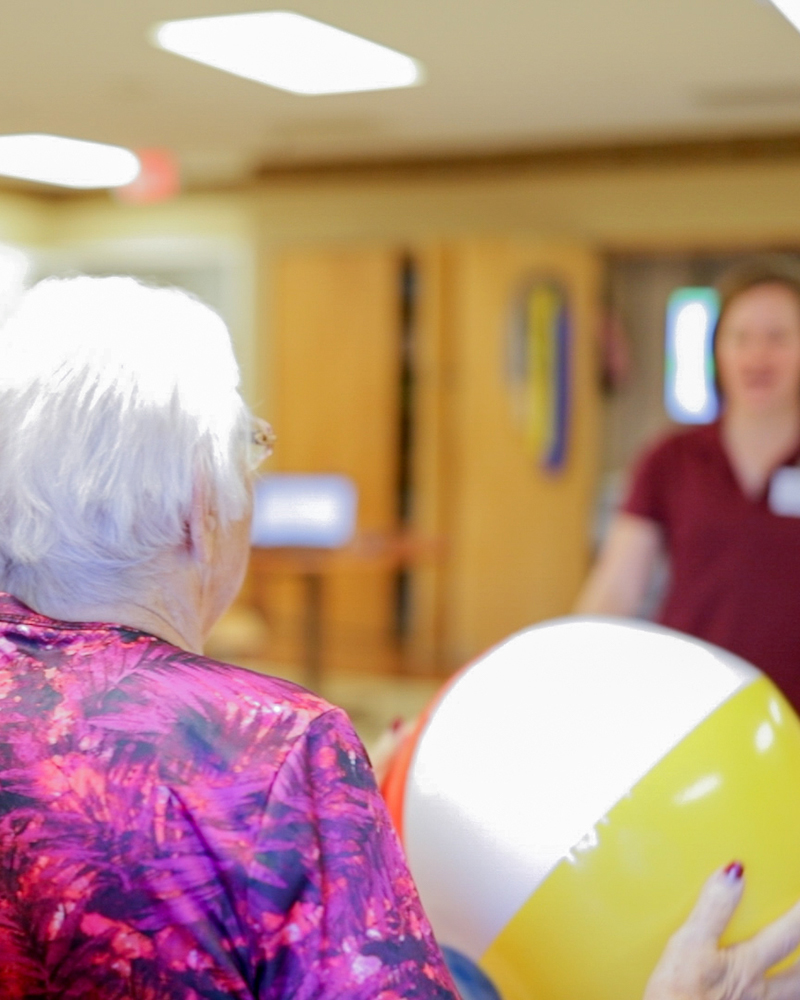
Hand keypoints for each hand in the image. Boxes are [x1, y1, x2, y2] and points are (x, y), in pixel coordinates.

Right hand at [644, 864, 799, 999]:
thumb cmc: (677, 995)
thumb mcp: (690, 943)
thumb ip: (714, 908)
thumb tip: (733, 873)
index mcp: (747, 965)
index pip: (786, 934)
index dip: (799, 913)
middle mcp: (758, 990)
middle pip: (798, 973)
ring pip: (789, 995)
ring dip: (797, 980)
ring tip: (798, 968)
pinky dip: (777, 998)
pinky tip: (768, 995)